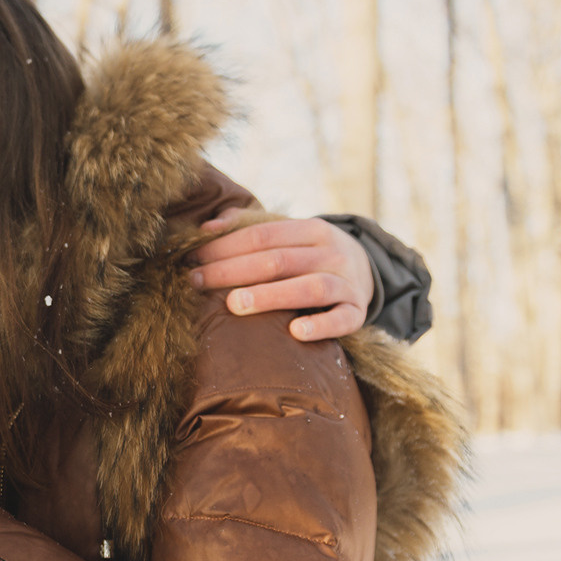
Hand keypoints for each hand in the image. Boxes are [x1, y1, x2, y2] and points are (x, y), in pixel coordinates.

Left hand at [188, 211, 375, 341]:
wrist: (367, 272)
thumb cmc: (310, 256)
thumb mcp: (290, 235)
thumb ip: (249, 227)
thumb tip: (206, 229)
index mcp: (312, 230)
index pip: (263, 236)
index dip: (226, 246)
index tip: (193, 259)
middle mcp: (332, 253)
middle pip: (279, 261)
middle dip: (234, 271)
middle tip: (197, 281)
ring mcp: (347, 283)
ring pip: (310, 287)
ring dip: (271, 296)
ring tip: (234, 304)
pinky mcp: (357, 312)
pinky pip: (341, 320)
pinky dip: (321, 326)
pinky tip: (295, 332)